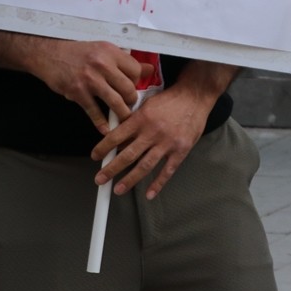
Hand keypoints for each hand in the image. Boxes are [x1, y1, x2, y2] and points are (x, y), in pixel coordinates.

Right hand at [32, 40, 151, 133]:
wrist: (50, 55)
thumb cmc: (78, 53)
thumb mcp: (103, 49)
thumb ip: (124, 60)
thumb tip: (149, 69)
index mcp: (111, 52)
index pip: (135, 70)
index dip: (138, 81)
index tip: (135, 86)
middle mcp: (102, 65)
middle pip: (128, 88)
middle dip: (132, 100)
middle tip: (130, 103)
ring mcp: (90, 80)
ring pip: (116, 102)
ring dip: (122, 113)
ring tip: (124, 117)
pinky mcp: (78, 93)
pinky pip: (94, 112)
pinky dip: (101, 123)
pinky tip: (106, 129)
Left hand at [91, 79, 215, 199]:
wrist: (194, 96)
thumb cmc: (169, 100)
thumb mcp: (147, 104)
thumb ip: (133, 121)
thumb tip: (118, 140)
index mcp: (141, 118)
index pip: (116, 136)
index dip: (103, 148)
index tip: (95, 156)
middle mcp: (153, 132)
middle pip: (128, 155)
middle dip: (111, 169)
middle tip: (100, 180)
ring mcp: (168, 142)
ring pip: (145, 165)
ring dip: (130, 179)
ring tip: (118, 189)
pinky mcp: (181, 149)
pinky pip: (168, 170)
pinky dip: (158, 184)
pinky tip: (149, 194)